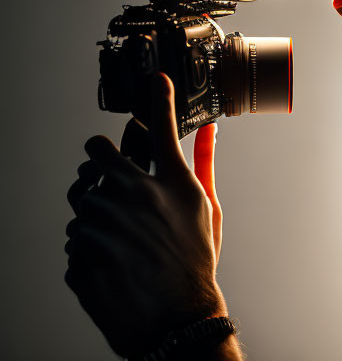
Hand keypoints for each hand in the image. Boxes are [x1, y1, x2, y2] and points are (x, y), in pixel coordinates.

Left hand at [65, 73, 225, 357]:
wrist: (175, 317)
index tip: (155, 81)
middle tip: (114, 182)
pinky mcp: (79, 252)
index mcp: (168, 184)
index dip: (158, 101)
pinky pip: (75, 236)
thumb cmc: (196, 262)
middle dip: (101, 162)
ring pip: (82, 200)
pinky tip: (113, 260)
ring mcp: (101, 225)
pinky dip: (89, 245)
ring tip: (123, 238)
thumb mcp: (207, 209)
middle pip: (96, 153)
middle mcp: (132, 196)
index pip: (159, 129)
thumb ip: (203, 165)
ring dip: (96, 212)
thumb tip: (209, 131)